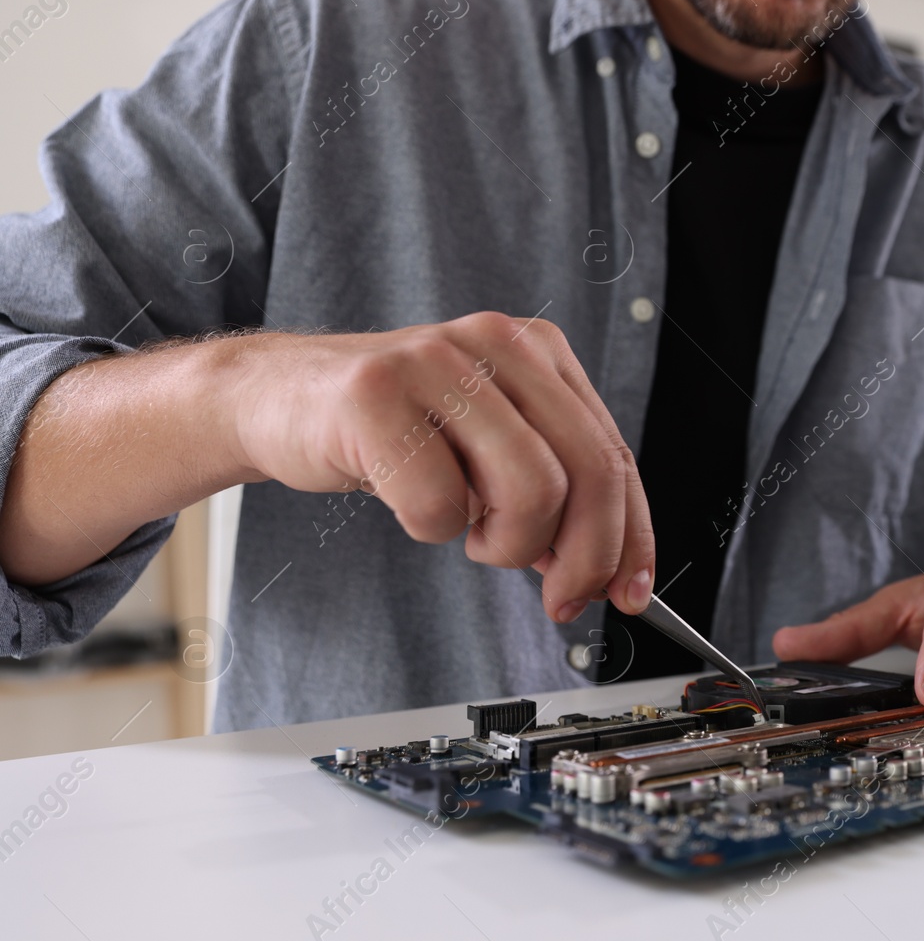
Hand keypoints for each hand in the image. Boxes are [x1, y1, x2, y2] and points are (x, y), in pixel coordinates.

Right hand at [224, 311, 653, 621]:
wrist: (275, 397)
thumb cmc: (393, 431)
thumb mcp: (489, 447)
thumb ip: (554, 491)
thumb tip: (606, 571)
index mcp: (538, 351)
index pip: (614, 453)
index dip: (631, 536)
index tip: (630, 592)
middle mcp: (498, 344)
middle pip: (589, 473)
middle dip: (583, 556)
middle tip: (560, 596)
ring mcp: (438, 363)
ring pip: (532, 490)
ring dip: (504, 543)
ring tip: (469, 529)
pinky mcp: (377, 395)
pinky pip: (441, 505)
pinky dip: (431, 528)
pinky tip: (410, 500)